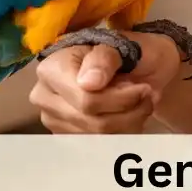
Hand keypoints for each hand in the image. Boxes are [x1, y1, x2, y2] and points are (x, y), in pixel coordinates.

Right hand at [30, 31, 181, 133]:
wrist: (137, 67)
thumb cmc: (127, 52)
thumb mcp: (122, 44)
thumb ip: (104, 58)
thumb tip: (89, 83)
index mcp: (52, 68)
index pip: (86, 100)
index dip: (121, 99)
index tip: (143, 88)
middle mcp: (45, 96)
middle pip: (93, 122)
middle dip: (129, 111)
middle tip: (146, 94)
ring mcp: (54, 120)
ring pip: (100, 137)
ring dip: (130, 122)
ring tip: (141, 102)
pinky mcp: (67, 136)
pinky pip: (101, 146)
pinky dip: (125, 132)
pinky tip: (131, 115)